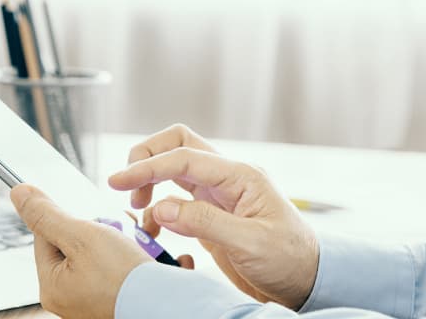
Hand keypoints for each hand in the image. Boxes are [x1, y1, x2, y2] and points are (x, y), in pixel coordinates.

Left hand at [10, 184, 152, 317]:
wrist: (166, 305)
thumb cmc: (123, 278)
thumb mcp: (80, 236)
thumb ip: (48, 215)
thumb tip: (19, 194)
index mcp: (52, 286)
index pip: (46, 236)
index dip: (69, 220)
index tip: (91, 219)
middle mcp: (69, 296)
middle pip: (76, 243)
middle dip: (100, 231)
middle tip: (117, 233)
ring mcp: (94, 298)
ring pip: (102, 252)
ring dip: (120, 241)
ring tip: (135, 247)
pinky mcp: (117, 297)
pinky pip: (121, 267)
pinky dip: (133, 257)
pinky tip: (144, 259)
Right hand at [108, 124, 319, 309]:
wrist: (306, 282)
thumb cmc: (290, 260)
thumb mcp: (251, 243)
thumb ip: (205, 222)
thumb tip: (163, 209)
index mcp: (240, 176)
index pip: (184, 157)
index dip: (147, 166)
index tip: (119, 181)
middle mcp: (226, 178)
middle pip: (177, 145)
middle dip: (146, 158)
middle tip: (126, 188)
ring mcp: (217, 195)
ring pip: (173, 168)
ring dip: (149, 181)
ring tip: (138, 209)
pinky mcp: (209, 213)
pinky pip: (174, 199)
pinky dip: (157, 210)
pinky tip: (153, 231)